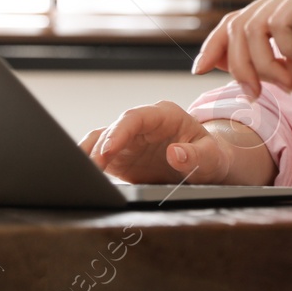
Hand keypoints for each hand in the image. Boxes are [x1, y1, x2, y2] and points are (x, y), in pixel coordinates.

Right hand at [80, 100, 246, 183]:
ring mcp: (129, 138)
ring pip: (100, 139)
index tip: (109, 149)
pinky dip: (87, 162)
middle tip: (92, 169)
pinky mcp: (120, 155)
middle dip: (101, 148)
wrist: (206, 166)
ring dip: (89, 155)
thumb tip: (175, 153)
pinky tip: (80, 175)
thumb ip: (196, 156)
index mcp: (164, 115)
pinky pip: (97, 154)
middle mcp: (143, 123)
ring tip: (82, 174)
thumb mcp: (211, 158)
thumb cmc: (211, 157)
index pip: (136, 117)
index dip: (120, 131)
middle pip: (114, 129)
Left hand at [192, 0, 291, 98]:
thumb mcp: (291, 74)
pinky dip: (286, 49)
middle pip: (236, 25)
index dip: (212, 45)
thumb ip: (258, 66)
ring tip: (289, 82)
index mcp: (279, 10)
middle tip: (255, 94)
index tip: (199, 69)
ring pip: (252, 26)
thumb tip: (215, 62)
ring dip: (263, 63)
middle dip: (238, 66)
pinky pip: (277, 22)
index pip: (233, 22)